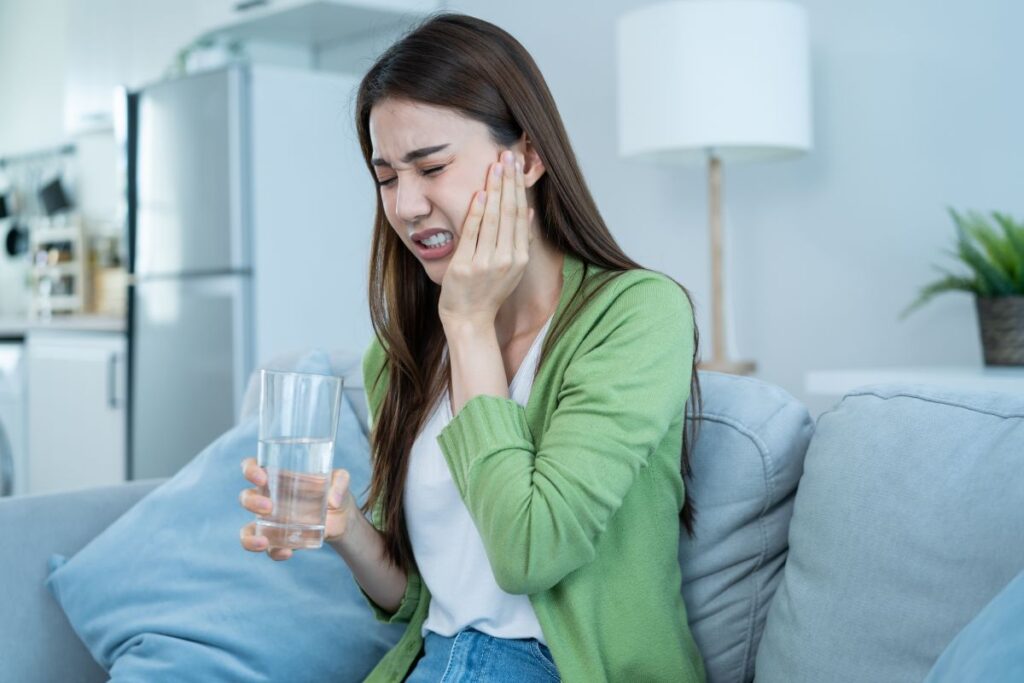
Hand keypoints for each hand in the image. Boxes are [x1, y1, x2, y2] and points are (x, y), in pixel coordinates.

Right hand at [238, 457, 359, 560]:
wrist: (343, 518)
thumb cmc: (335, 490)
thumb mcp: (341, 479)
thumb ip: (341, 480)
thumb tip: (333, 500)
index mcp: (278, 478)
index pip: (253, 468)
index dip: (250, 470)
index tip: (261, 477)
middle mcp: (269, 499)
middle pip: (246, 497)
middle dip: (251, 502)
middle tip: (269, 507)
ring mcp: (272, 522)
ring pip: (248, 530)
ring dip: (249, 537)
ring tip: (264, 542)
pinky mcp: (281, 540)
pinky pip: (269, 548)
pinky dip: (273, 553)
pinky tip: (287, 552)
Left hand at [438, 149, 533, 328]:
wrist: (470, 319)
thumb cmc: (489, 291)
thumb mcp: (512, 268)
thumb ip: (521, 241)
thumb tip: (530, 211)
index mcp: (520, 257)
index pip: (521, 215)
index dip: (519, 188)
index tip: (517, 165)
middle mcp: (507, 259)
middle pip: (510, 212)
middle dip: (509, 181)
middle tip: (508, 154)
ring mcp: (486, 263)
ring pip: (493, 219)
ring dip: (495, 189)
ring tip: (496, 165)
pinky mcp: (466, 266)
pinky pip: (472, 233)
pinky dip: (477, 212)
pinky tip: (480, 193)